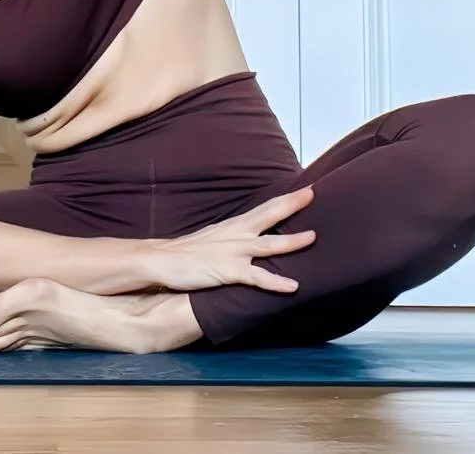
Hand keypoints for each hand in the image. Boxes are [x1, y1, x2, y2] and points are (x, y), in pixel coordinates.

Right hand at [150, 187, 316, 292]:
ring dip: (292, 241)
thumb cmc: (187, 252)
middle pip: (268, 215)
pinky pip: (257, 277)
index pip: (264, 208)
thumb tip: (249, 237)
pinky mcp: (228, 271)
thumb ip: (233, 236)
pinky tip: (293, 286)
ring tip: (313, 237)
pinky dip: (276, 281)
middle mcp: (236, 234)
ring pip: (268, 244)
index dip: (286, 199)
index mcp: (234, 226)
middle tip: (312, 193)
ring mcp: (233, 252)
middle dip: (291, 204)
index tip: (306, 190)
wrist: (161, 260)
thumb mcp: (213, 237)